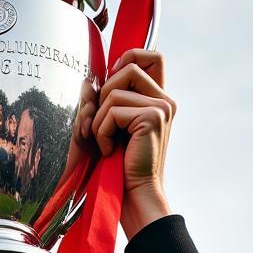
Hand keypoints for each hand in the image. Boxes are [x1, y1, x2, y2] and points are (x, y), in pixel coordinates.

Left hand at [91, 49, 174, 237]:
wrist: (134, 196)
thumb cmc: (119, 166)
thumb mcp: (113, 126)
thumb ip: (108, 99)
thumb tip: (87, 81)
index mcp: (159, 100)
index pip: (152, 56)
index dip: (128, 58)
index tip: (111, 86)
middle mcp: (165, 100)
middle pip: (127, 67)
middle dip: (103, 95)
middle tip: (101, 125)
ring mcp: (161, 108)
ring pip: (114, 91)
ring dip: (99, 119)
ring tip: (105, 142)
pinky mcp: (152, 117)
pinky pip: (113, 110)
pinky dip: (102, 132)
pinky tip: (110, 151)